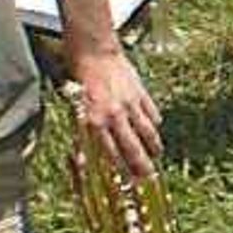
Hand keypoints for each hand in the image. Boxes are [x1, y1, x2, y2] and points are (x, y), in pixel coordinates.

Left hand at [67, 44, 161, 182]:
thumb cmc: (80, 81)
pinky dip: (154, 121)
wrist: (95, 52)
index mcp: (96, 121)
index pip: (111, 153)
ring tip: (157, 153)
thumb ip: (83, 134)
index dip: (121, 169)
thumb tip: (83, 159)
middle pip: (132, 146)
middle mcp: (115, 115)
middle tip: (150, 176)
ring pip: (147, 130)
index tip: (128, 180)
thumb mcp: (75, 110)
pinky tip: (155, 127)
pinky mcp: (141, 93)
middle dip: (142, 163)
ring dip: (153, 144)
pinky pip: (151, 112)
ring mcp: (131, 104)